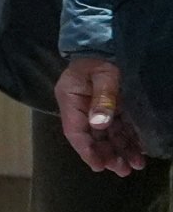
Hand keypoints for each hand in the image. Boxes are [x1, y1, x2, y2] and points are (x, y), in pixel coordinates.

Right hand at [58, 56, 145, 176]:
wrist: (106, 40)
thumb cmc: (101, 57)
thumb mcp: (104, 75)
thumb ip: (103, 99)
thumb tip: (98, 125)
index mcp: (71, 100)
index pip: (75, 131)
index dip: (87, 151)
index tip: (99, 166)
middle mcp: (81, 108)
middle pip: (92, 138)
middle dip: (107, 155)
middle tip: (123, 170)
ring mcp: (95, 108)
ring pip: (106, 136)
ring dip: (120, 151)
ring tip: (136, 165)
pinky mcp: (109, 107)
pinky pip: (118, 128)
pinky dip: (128, 140)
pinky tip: (139, 150)